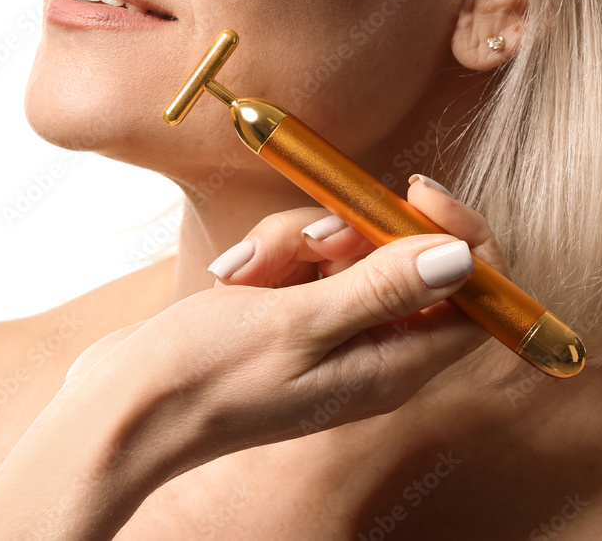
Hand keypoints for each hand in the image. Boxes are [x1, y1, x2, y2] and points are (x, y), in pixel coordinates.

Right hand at [68, 175, 502, 473]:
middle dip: (354, 232)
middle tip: (314, 240)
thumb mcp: (301, 323)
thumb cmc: (209, 377)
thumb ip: (385, 288)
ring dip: (298, 240)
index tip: (415, 193)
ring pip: (346, 249)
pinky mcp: (290, 314)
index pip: (474, 297)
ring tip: (248, 273)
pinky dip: (273, 255)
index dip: (459, 238)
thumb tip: (463, 259)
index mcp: (394, 366)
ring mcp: (328, 330)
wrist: (127, 408)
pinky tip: (233, 277)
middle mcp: (371, 350)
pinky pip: (304, 260)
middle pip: (404, 260)